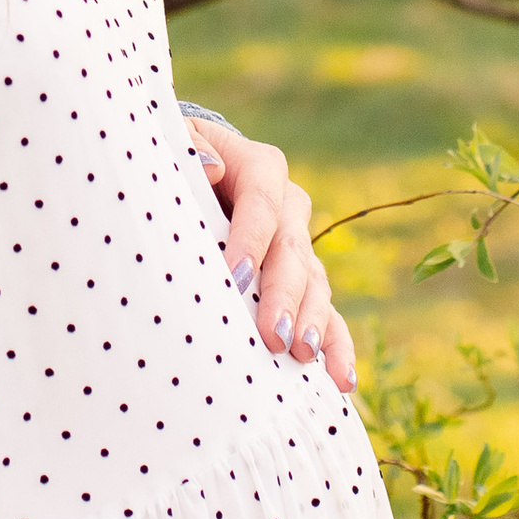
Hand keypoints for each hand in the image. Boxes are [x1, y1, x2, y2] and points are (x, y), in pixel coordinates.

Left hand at [185, 112, 357, 389]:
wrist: (199, 174)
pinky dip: (336, 344)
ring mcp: (298, 245)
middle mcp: (288, 206)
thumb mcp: (177, 141)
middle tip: (275, 335)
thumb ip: (191, 148)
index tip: (235, 277)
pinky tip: (340, 378)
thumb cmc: (179, 158)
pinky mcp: (303, 281)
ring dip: (313, 322)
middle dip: (284, 295)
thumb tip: (211, 167)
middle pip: (291, 250)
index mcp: (260, 168)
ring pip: (315, 284)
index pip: (261, 203)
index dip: (250, 239)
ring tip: (304, 356)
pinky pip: (327, 312)